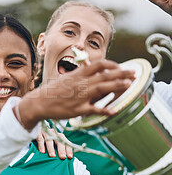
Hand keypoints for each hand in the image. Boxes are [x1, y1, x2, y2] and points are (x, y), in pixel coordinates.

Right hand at [16, 60, 134, 129]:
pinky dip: (105, 110)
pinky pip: (94, 109)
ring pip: (102, 88)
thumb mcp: (66, 78)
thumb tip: (90, 68)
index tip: (120, 67)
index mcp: (78, 75)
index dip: (113, 64)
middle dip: (122, 73)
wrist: (39, 102)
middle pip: (105, 74)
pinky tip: (114, 110)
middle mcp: (81, 83)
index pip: (99, 64)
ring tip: (130, 85)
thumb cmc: (53, 91)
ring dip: (118, 86)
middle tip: (134, 73)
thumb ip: (80, 74)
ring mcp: (80, 96)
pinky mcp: (78, 109)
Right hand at [37, 128, 72, 158]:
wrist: (34, 129)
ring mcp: (46, 132)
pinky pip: (40, 139)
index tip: (69, 157)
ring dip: (51, 148)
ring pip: (49, 140)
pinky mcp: (38, 133)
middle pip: (59, 141)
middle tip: (62, 157)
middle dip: (61, 149)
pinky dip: (41, 146)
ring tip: (53, 156)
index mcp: (59, 136)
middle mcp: (54, 133)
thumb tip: (65, 159)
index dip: (69, 150)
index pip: (66, 142)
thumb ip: (58, 149)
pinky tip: (42, 152)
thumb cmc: (46, 140)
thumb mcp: (53, 143)